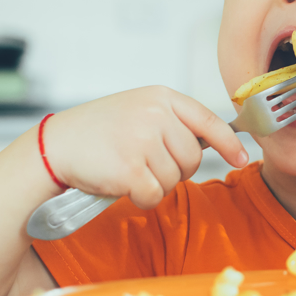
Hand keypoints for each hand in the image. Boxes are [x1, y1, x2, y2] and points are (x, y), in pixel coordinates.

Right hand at [42, 86, 247, 208]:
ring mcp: (142, 140)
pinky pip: (154, 195)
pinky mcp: (130, 168)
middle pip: (193, 158)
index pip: (209, 120)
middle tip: (146, 164)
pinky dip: (140, 198)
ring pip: (174, 180)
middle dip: (175, 170)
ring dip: (154, 184)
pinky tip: (121, 184)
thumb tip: (213, 143)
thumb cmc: (97, 132)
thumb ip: (172, 121)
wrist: (55, 146)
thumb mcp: (139, 110)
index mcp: (161, 97)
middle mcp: (155, 115)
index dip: (229, 142)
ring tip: (127, 169)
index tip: (241, 157)